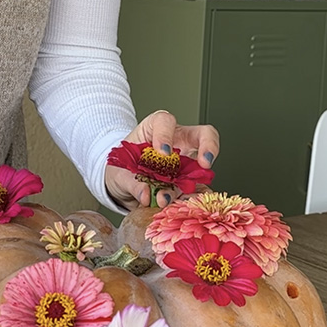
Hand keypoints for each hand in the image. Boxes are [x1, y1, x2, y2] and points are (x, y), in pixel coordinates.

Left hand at [104, 110, 218, 211]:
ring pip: (204, 164)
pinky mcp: (187, 182)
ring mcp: (185, 162)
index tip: (163, 152)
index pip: (165, 122)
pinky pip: (198, 188)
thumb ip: (131, 183)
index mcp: (154, 129)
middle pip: (203, 134)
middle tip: (204, 163)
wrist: (120, 186)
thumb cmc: (121, 168)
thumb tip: (145, 194)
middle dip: (209, 146)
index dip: (166, 135)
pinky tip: (186, 205)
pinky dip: (195, 198)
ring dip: (196, 183)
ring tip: (180, 197)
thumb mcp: (118, 174)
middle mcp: (176, 142)